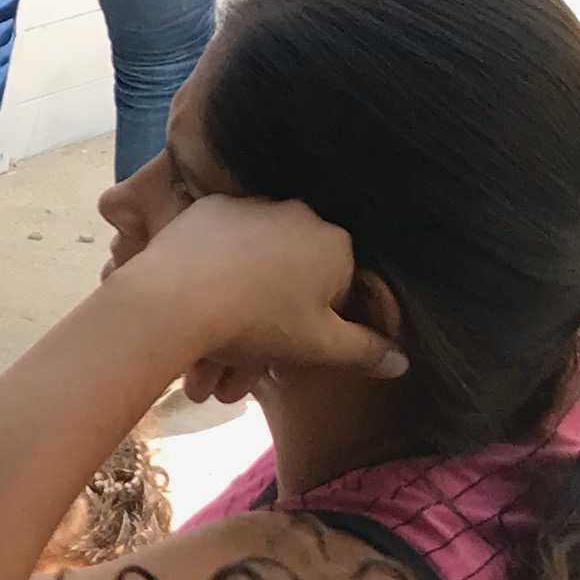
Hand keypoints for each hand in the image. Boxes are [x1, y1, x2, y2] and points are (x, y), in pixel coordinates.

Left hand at [102, 190, 403, 404]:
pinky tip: (190, 309)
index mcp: (336, 244)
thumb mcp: (319, 346)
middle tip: (232, 373)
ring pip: (250, 266)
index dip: (313, 327)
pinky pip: (217, 247)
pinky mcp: (206, 209)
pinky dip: (209, 277)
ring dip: (232, 314)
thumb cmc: (259, 324)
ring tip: (202, 364)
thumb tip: (402, 361)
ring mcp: (251, 206)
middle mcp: (299, 214)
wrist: (177, 298)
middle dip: (265, 329)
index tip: (284, 354)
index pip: (337, 289)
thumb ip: (364, 351)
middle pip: (290, 277)